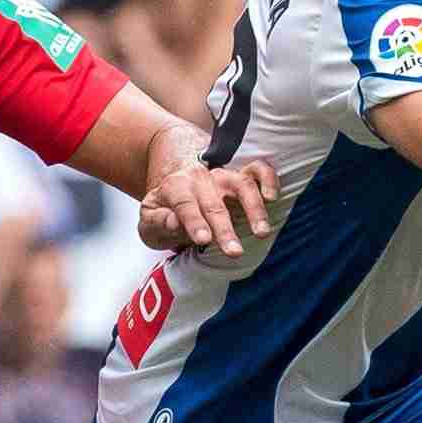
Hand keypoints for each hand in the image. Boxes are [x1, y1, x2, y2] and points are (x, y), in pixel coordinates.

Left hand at [145, 152, 277, 257]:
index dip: (194, 222)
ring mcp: (223, 175)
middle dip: (225, 228)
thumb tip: (176, 223)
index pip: (184, 204)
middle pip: (214, 203)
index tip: (203, 240)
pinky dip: (268, 180)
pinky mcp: (241, 176)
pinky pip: (258, 170)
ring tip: (262, 233)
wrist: (176, 191)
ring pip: (241, 185)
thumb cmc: (163, 214)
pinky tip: (272, 198)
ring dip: (253, 209)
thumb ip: (159, 222)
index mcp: (175, 187)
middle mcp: (201, 178)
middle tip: (234, 252)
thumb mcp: (149, 222)